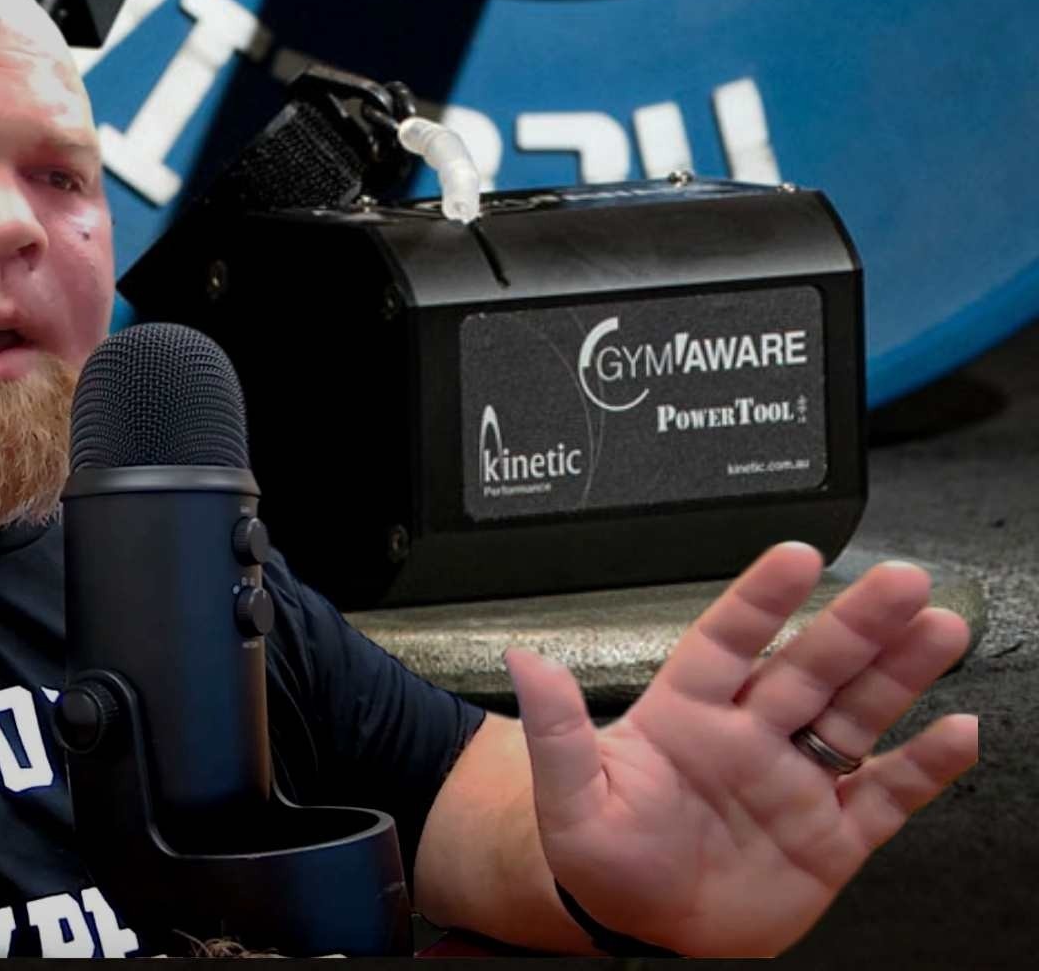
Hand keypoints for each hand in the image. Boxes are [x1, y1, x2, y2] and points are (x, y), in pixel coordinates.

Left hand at [503, 542, 978, 955]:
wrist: (638, 926)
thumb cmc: (600, 856)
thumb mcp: (567, 796)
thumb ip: (556, 729)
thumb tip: (527, 661)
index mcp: (686, 716)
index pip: (727, 642)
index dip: (761, 600)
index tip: (796, 557)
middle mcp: (750, 737)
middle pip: (811, 667)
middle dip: (857, 624)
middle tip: (902, 582)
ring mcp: (794, 782)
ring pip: (856, 714)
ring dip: (901, 673)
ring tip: (940, 629)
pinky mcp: (830, 835)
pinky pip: (886, 794)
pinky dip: (925, 766)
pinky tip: (957, 732)